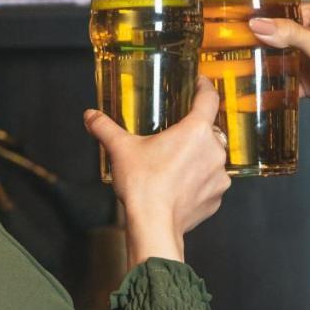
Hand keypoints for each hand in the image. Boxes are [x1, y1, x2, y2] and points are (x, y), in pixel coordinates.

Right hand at [83, 77, 231, 266]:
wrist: (154, 226)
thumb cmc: (143, 185)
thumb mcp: (120, 150)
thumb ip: (105, 128)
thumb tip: (91, 116)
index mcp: (196, 131)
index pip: (209, 99)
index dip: (205, 87)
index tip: (200, 83)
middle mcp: (214, 150)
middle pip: (211, 130)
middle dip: (196, 130)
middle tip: (178, 132)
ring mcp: (219, 177)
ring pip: (212, 157)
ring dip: (199, 156)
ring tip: (175, 162)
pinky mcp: (216, 198)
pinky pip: (211, 182)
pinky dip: (200, 181)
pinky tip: (180, 185)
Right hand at [248, 3, 309, 129]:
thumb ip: (288, 33)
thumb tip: (257, 24)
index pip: (286, 9)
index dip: (265, 13)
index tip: (239, 17)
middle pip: (279, 36)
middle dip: (259, 41)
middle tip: (231, 43)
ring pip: (280, 60)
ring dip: (264, 64)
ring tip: (236, 65)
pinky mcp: (309, 84)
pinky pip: (285, 83)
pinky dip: (272, 87)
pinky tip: (255, 90)